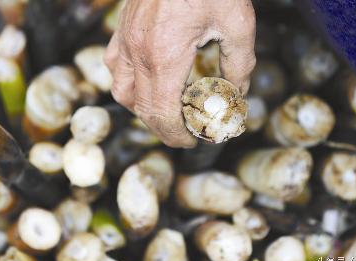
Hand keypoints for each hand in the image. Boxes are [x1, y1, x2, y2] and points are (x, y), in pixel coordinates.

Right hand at [105, 0, 255, 147]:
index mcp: (164, 55)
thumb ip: (239, 64)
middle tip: (184, 133)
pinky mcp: (123, 28)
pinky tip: (148, 82)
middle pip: (141, 109)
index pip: (161, 114)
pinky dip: (129, 84)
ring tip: (167, 112)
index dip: (176, 135)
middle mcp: (138, 51)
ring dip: (143, 109)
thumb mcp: (238, 23)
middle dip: (163, 128)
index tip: (191, 141)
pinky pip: (115, 66)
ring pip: (122, 91)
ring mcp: (126, 39)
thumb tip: (237, 91)